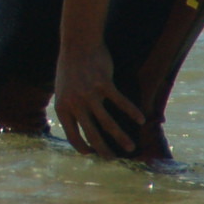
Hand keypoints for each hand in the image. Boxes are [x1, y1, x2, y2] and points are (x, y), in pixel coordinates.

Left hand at [52, 39, 142, 158]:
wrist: (77, 43)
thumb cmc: (70, 67)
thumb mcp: (62, 90)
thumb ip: (69, 107)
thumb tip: (77, 124)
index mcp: (62, 108)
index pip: (72, 135)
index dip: (82, 147)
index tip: (92, 153)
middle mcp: (75, 104)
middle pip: (92, 134)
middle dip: (104, 150)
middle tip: (113, 159)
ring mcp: (89, 94)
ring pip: (108, 123)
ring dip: (121, 138)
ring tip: (131, 148)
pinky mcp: (103, 84)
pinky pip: (120, 103)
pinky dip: (132, 112)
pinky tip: (141, 120)